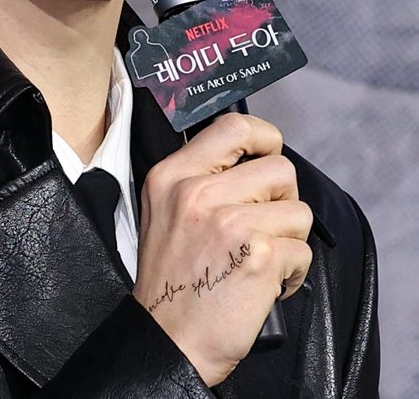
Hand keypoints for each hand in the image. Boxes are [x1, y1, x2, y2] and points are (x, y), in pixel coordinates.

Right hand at [133, 113, 312, 386]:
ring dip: (289, 238)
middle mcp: (198, 192)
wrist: (166, 340)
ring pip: (298, 210)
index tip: (267, 155)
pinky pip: (303, 250)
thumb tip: (251, 158)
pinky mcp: (259, 256)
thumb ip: (198, 177)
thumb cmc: (171, 279)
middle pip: (279, 168)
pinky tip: (268, 283)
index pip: (233, 126)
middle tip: (264, 224)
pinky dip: (293, 272)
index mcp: (172, 175)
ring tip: (262, 257)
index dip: (265, 137)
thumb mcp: (163, 210)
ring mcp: (230, 222)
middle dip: (283, 198)